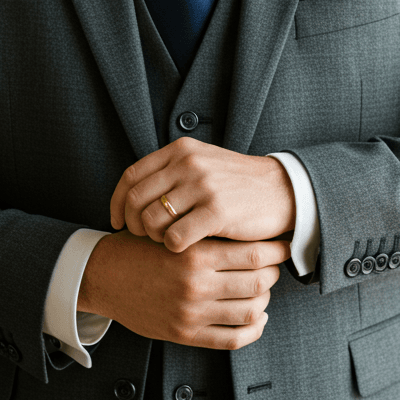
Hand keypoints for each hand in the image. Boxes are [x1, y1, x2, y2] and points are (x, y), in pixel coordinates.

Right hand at [78, 229, 289, 348]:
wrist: (103, 276)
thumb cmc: (140, 248)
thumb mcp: (173, 232)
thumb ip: (206, 233)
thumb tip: (251, 232)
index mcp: (195, 254)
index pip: (254, 254)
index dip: (276, 250)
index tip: (283, 245)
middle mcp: (196, 285)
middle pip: (258, 282)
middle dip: (273, 273)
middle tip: (275, 265)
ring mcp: (192, 313)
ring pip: (251, 311)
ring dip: (265, 300)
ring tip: (263, 289)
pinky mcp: (185, 334)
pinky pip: (233, 339)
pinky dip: (253, 330)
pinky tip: (257, 318)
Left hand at [109, 138, 295, 251]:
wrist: (282, 190)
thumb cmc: (237, 184)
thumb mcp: (202, 163)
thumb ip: (170, 171)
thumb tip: (131, 194)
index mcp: (181, 151)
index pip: (131, 176)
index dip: (117, 202)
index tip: (117, 222)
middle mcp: (188, 164)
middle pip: (135, 200)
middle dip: (132, 224)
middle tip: (141, 238)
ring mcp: (203, 186)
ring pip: (152, 220)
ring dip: (153, 237)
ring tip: (165, 242)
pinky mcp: (217, 212)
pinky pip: (175, 237)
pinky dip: (172, 248)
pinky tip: (183, 249)